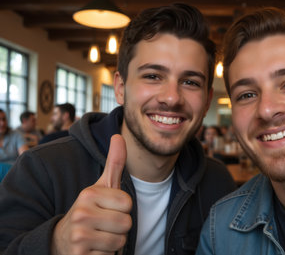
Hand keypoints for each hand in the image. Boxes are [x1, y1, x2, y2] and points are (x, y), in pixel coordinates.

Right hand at [52, 134, 131, 253]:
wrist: (62, 239)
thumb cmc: (90, 211)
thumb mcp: (101, 186)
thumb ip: (114, 162)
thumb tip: (118, 135)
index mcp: (88, 194)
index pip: (128, 204)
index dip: (122, 209)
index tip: (107, 210)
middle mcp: (81, 213)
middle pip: (126, 224)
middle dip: (119, 228)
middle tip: (103, 225)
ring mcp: (78, 236)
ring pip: (119, 242)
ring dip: (113, 243)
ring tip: (99, 236)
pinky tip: (92, 249)